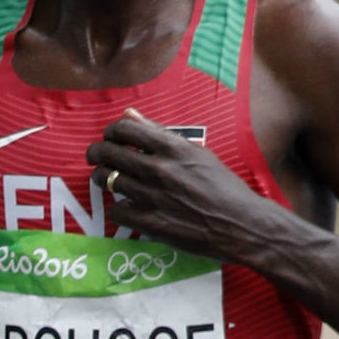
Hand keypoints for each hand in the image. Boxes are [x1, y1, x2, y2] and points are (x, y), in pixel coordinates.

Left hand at [84, 108, 275, 263]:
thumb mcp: (197, 153)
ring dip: (101, 178)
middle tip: (97, 157)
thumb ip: (160, 133)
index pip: (124, 129)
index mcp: (173, 148)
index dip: (111, 131)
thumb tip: (128, 114)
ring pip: (106, 180)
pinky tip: (126, 206)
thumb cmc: (223, 187)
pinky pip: (116, 210)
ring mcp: (153, 196)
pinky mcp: (151, 223)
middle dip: (96, 152)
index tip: (111, 137)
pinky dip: (118, 208)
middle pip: (108, 152)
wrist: (242, 224)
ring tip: (107, 179)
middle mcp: (159, 169)